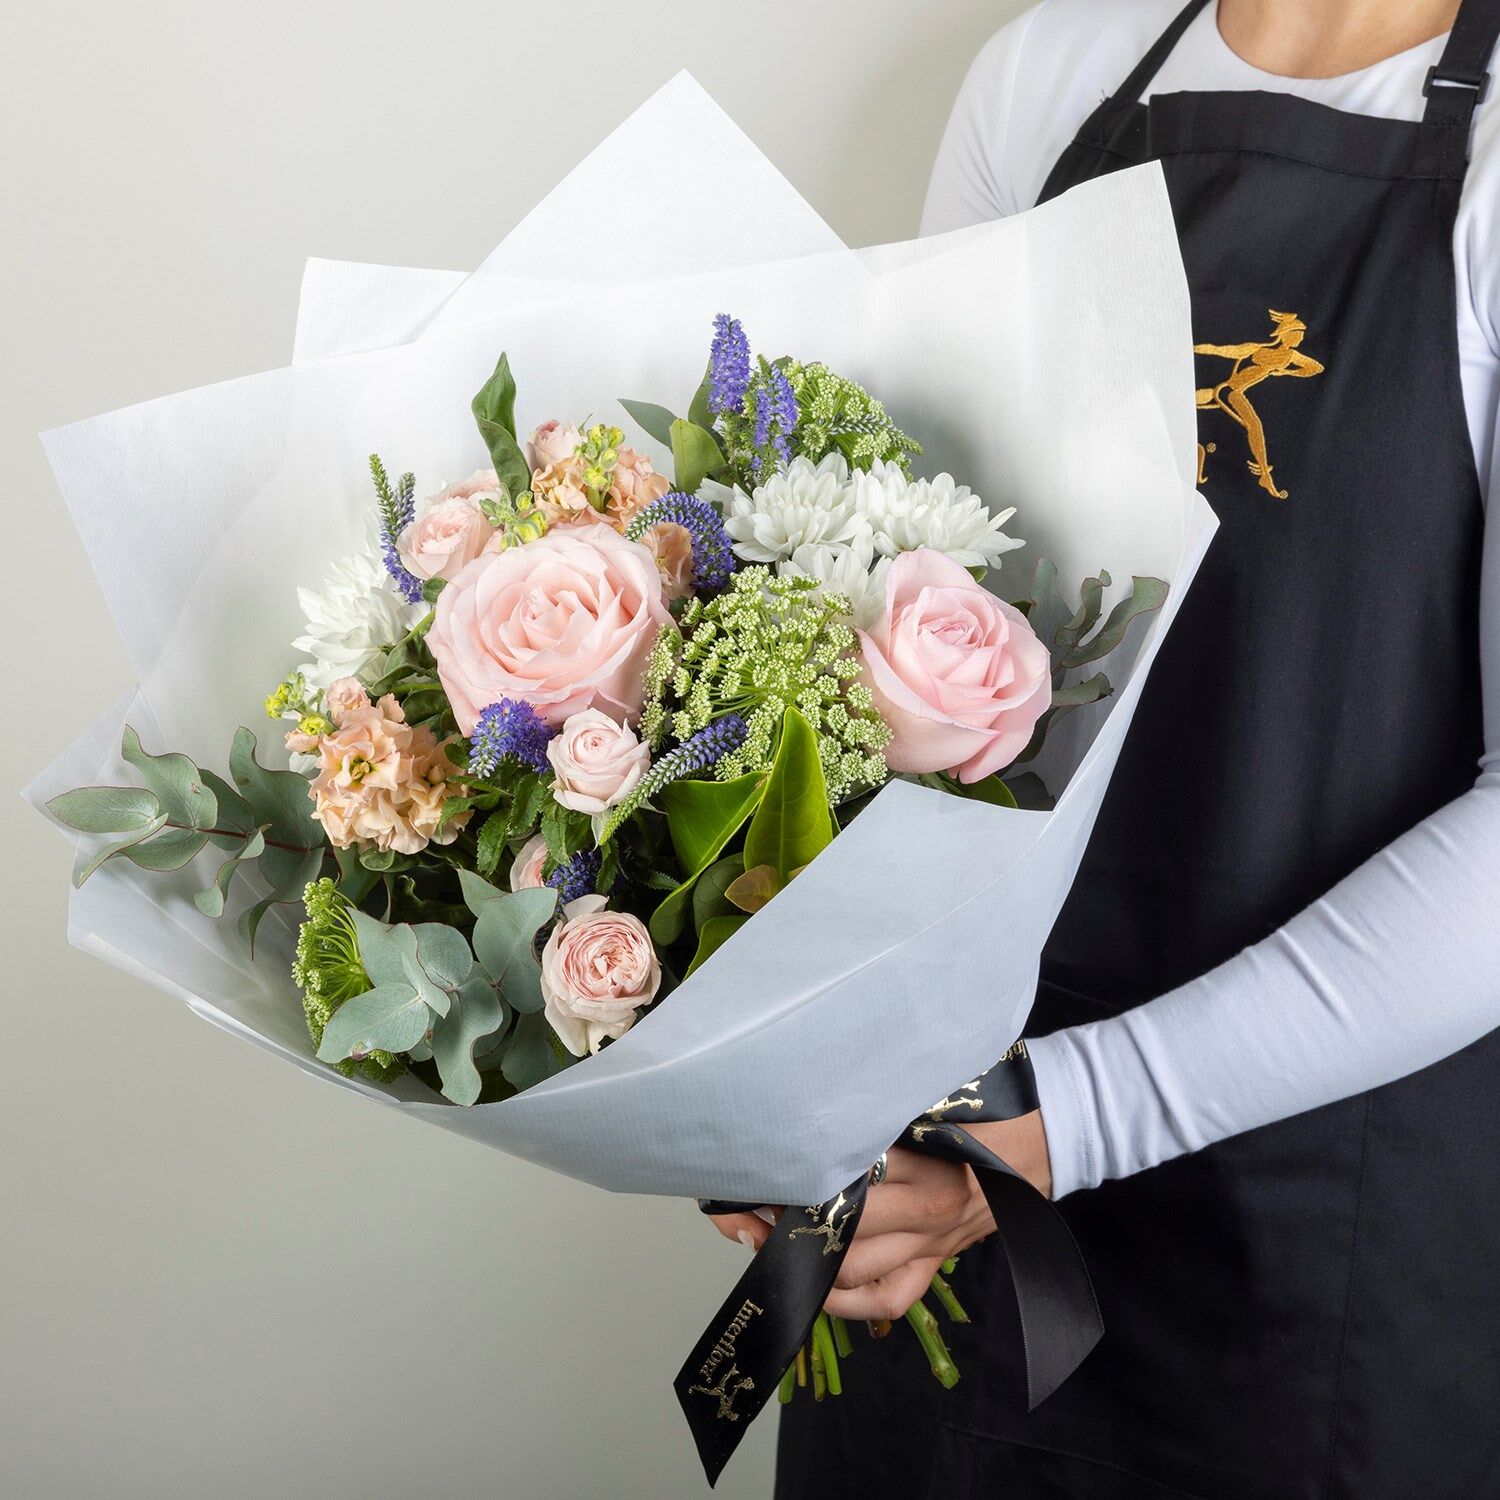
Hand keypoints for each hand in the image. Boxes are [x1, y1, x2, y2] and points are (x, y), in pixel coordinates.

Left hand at [708, 1109, 1052, 1321]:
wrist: (1053, 1132)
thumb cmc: (990, 1099)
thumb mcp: (937, 1087)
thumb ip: (885, 1095)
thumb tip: (822, 1089)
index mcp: (923, 1160)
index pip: (841, 1173)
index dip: (791, 1173)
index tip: (755, 1163)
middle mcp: (924, 1209)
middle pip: (837, 1227)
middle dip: (784, 1220)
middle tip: (743, 1204)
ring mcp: (931, 1243)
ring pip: (854, 1270)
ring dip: (805, 1258)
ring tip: (764, 1237)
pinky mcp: (939, 1262)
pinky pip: (888, 1297)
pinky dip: (847, 1301)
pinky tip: (817, 1286)